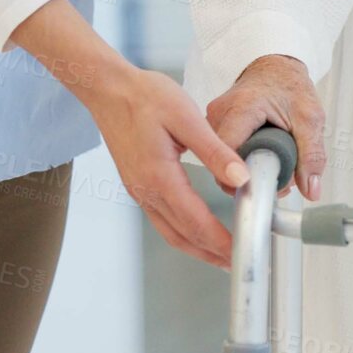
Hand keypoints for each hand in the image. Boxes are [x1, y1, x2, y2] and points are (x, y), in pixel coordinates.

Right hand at [85, 66, 249, 264]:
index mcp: (159, 176)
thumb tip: (242, 179)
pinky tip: (198, 232)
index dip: (222, 242)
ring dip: (198, 248)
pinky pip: (162, 220)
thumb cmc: (146, 96)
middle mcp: (146, 190)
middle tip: (241, 263)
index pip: (196, 222)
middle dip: (213, 254)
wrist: (108, 88)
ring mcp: (139, 190)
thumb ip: (216, 152)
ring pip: (171, 233)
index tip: (243, 252)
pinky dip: (183, 233)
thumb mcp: (187, 118)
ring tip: (223, 257)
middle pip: (184, 236)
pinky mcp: (137, 185)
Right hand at [205, 55, 327, 201]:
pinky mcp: (216, 125)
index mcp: (242, 109)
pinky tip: (262, 156)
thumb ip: (312, 154)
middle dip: (251, 177)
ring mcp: (214, 119)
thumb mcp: (310, 119)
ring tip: (273, 163)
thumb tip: (311, 189)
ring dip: (249, 169)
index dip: (242, 178)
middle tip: (278, 177)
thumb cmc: (290, 86)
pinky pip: (225, 152)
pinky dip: (244, 159)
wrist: (276, 68)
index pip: (228, 155)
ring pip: (224, 159)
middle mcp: (220, 113)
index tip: (263, 187)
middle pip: (224, 161)